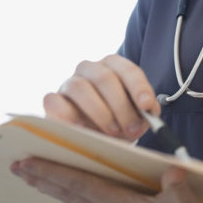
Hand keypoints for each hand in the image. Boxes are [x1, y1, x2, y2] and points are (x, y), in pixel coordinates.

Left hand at [11, 159, 202, 202]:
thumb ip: (175, 185)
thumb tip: (171, 172)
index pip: (81, 185)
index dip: (54, 173)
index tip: (30, 163)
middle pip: (70, 194)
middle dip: (43, 179)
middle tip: (19, 167)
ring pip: (76, 202)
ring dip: (53, 189)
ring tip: (33, 178)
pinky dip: (72, 197)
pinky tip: (68, 194)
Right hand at [44, 54, 159, 140]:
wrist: (96, 137)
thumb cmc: (121, 122)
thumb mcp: (138, 116)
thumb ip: (145, 112)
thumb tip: (150, 111)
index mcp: (114, 66)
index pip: (127, 70)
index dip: (138, 87)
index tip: (146, 106)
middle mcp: (90, 69)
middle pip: (104, 78)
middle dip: (121, 105)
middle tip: (131, 128)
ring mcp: (69, 82)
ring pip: (80, 88)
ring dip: (99, 112)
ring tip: (112, 132)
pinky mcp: (52, 100)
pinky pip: (54, 101)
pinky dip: (68, 116)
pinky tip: (83, 130)